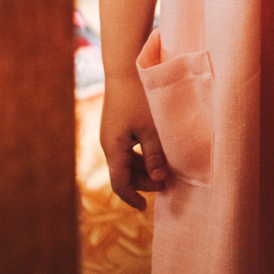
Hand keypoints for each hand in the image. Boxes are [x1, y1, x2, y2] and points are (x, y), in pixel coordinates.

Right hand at [99, 78, 170, 210]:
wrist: (125, 66)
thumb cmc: (139, 96)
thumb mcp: (151, 128)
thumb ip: (155, 155)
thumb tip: (159, 179)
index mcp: (114, 148)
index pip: (119, 183)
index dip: (132, 197)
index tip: (145, 206)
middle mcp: (108, 143)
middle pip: (123, 173)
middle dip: (143, 182)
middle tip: (165, 183)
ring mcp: (111, 133)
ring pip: (125, 160)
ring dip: (142, 168)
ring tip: (163, 170)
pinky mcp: (116, 124)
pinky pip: (126, 148)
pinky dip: (139, 155)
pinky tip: (154, 153)